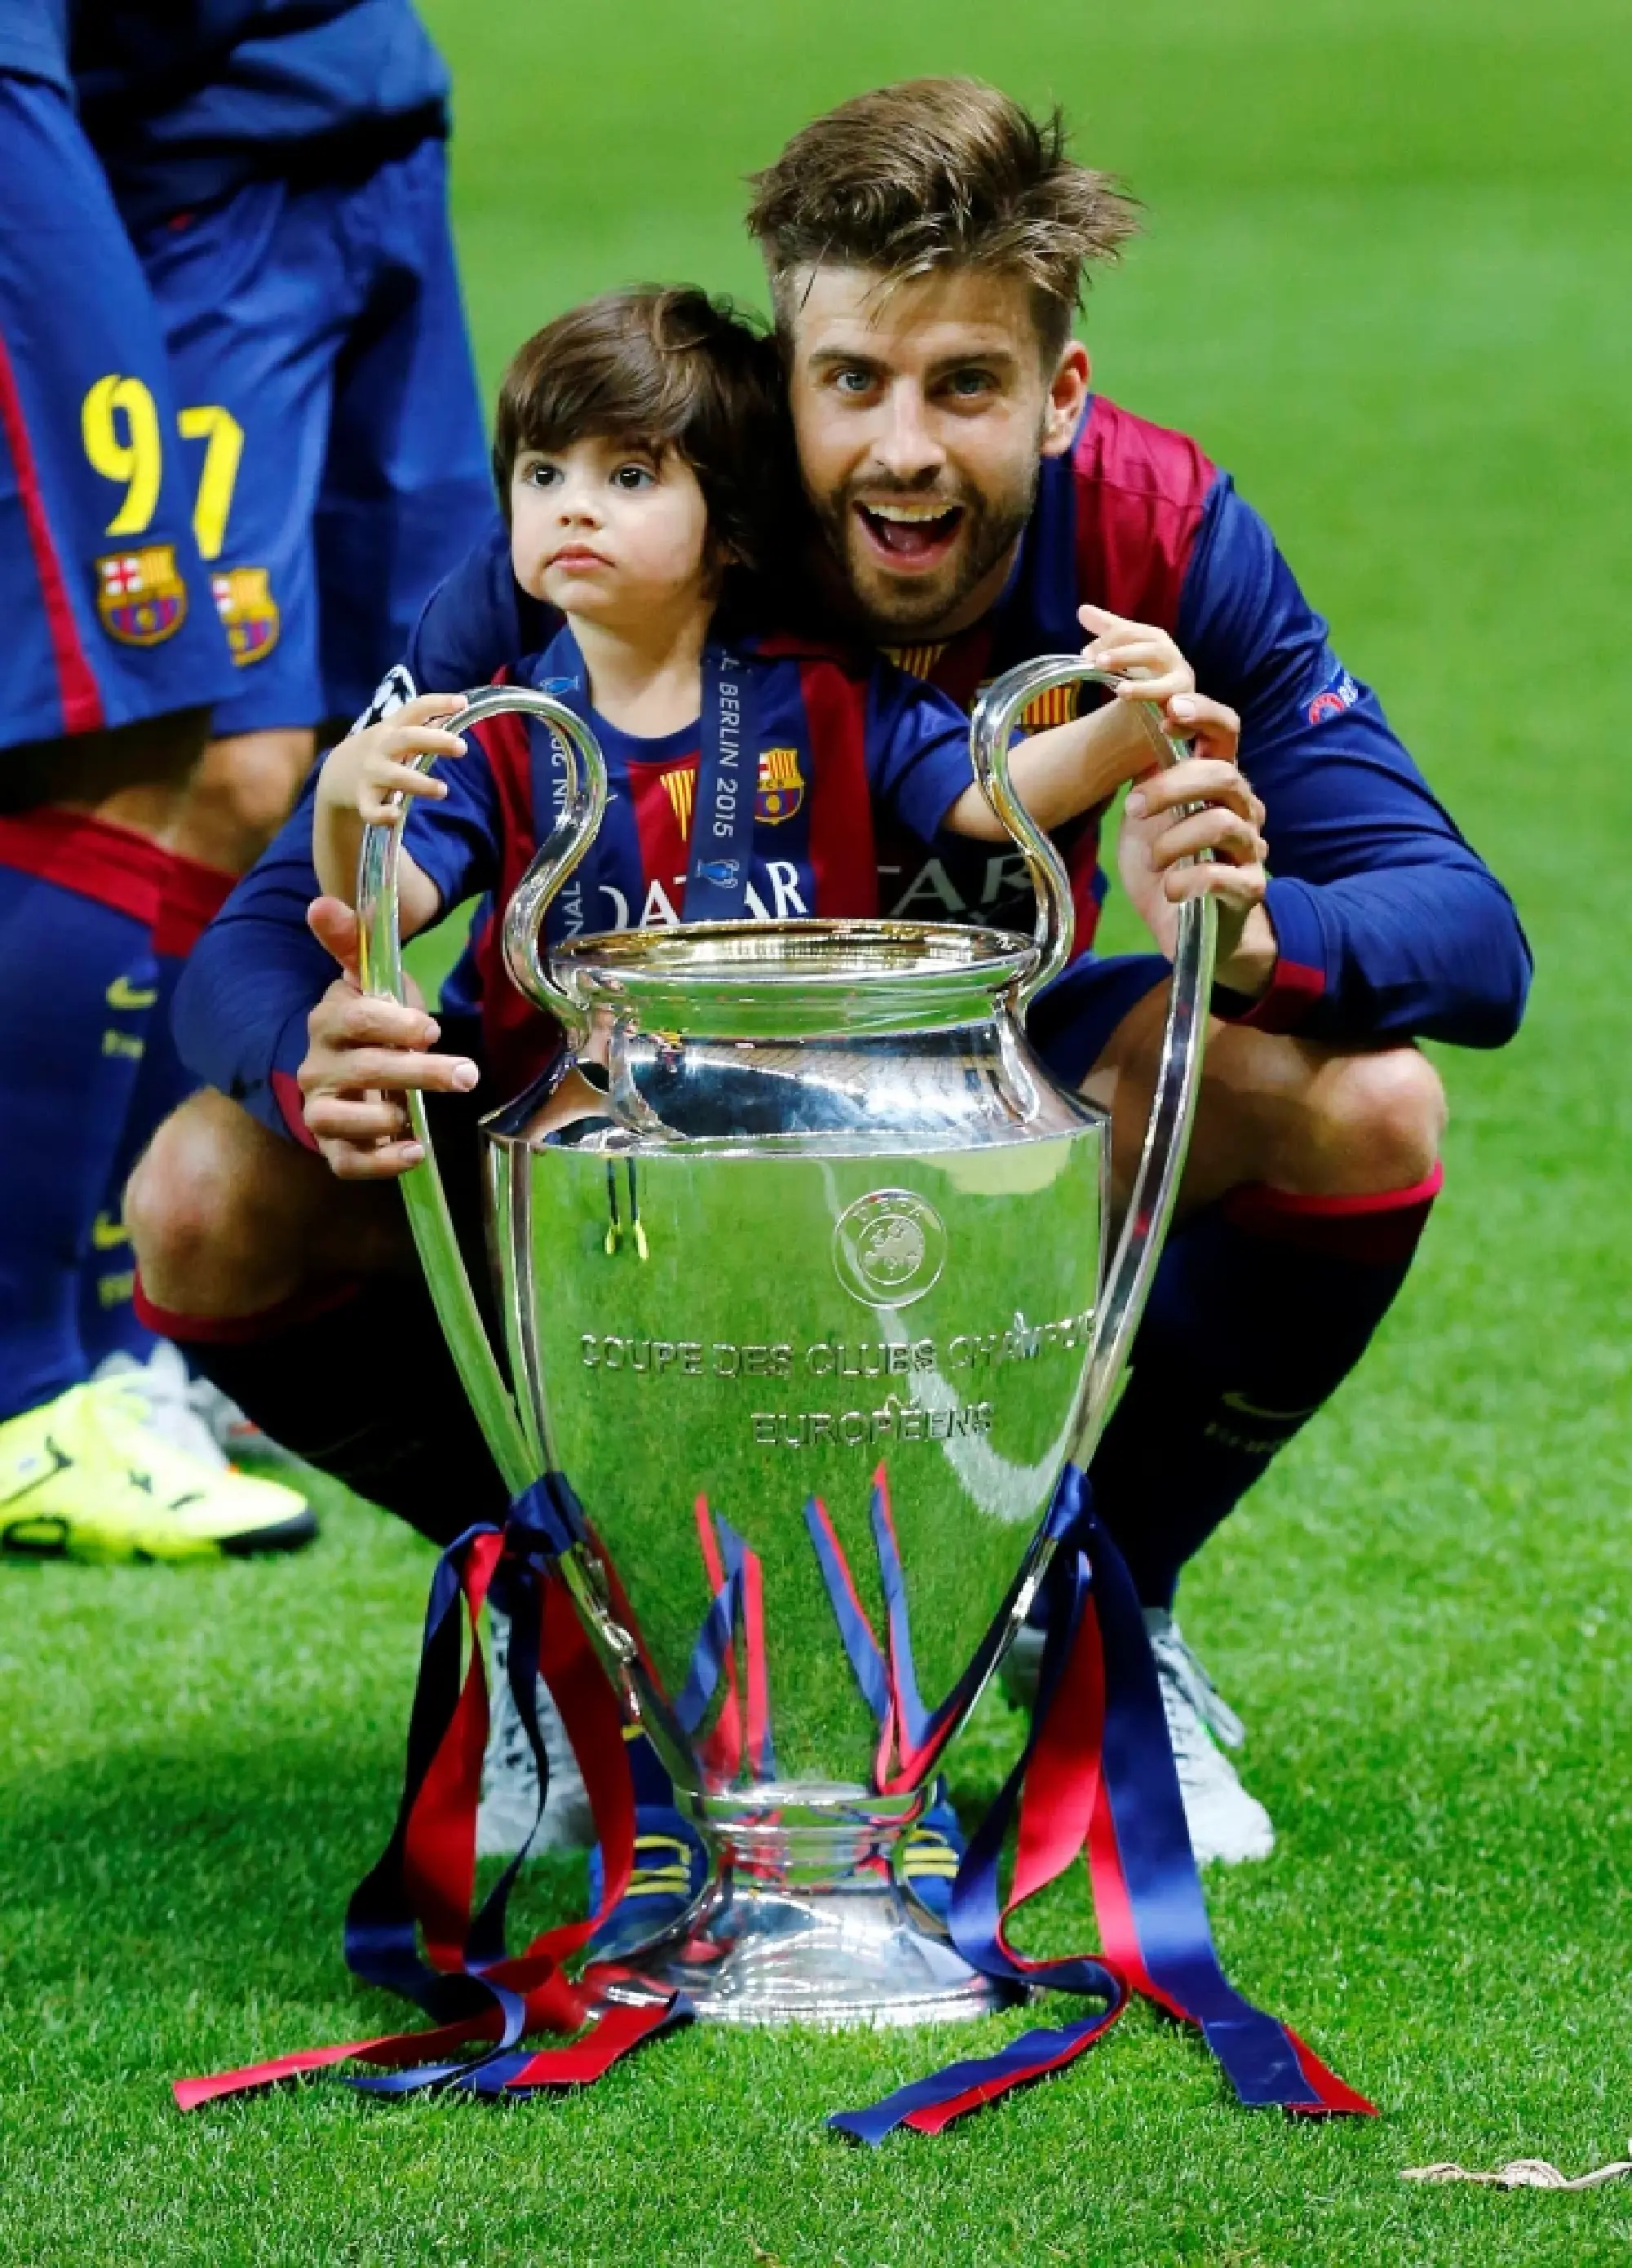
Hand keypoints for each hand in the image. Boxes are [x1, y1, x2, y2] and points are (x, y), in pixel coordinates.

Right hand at [296, 896, 478, 1180]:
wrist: (348, 1072)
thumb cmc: (370, 1024)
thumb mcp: (367, 979)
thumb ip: (351, 941)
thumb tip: (321, 901)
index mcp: (328, 1022)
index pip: (354, 1020)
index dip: (393, 1023)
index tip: (429, 1027)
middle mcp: (317, 1067)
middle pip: (362, 1070)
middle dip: (416, 1072)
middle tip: (466, 1073)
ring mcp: (322, 1109)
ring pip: (343, 1118)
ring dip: (387, 1117)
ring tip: (420, 1116)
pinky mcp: (334, 1147)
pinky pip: (347, 1162)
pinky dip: (379, 1163)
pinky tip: (414, 1152)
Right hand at [316, 691, 467, 825]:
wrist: (334, 775)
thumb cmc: (378, 751)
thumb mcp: (394, 733)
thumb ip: (422, 725)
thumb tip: (459, 709)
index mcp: (392, 728)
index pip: (415, 709)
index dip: (438, 704)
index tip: (462, 702)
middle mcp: (381, 747)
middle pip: (407, 739)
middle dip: (435, 741)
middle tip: (462, 747)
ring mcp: (371, 774)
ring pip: (395, 776)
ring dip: (419, 783)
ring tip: (443, 790)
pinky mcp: (363, 799)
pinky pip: (371, 810)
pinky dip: (382, 814)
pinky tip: (397, 815)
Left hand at [1078, 603, 1194, 715]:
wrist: (1172, 700)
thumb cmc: (1147, 669)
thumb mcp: (1127, 649)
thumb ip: (1108, 631)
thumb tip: (1082, 610)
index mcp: (1157, 642)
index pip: (1134, 634)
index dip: (1112, 640)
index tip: (1086, 652)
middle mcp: (1173, 661)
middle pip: (1154, 652)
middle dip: (1127, 656)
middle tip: (1098, 663)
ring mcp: (1182, 688)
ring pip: (1170, 686)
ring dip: (1146, 688)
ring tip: (1121, 692)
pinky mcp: (1187, 716)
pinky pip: (1185, 721)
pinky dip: (1177, 724)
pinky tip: (1163, 727)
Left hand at [1114, 695, 1275, 991]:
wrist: (1191, 933)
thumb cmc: (1168, 868)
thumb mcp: (1147, 817)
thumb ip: (1147, 776)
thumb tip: (1132, 724)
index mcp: (1217, 785)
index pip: (1226, 733)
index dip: (1203, 714)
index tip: (1168, 711)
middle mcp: (1241, 810)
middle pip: (1222, 775)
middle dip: (1171, 786)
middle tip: (1133, 807)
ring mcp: (1250, 850)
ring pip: (1221, 823)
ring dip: (1174, 839)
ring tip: (1152, 861)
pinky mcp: (1249, 890)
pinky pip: (1222, 875)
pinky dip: (1186, 881)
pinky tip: (1169, 891)